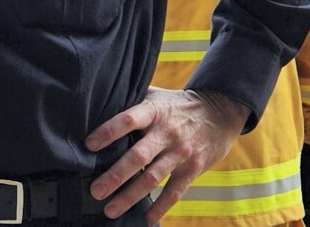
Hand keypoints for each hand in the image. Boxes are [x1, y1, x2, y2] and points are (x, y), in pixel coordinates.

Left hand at [85, 87, 248, 223]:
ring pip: (152, 178)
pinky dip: (160, 207)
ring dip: (130, 196)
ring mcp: (180, 152)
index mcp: (154, 111)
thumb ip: (132, 102)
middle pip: (138, 156)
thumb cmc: (177, 105)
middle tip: (95, 191)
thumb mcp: (156, 96)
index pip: (128, 120)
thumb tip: (98, 106)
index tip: (89, 145)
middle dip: (115, 175)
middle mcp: (166, 132)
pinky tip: (146, 219)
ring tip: (110, 210)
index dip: (108, 131)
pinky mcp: (192, 169)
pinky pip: (174, 192)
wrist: (220, 112)